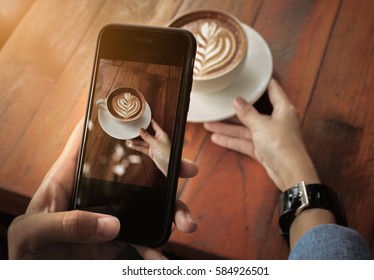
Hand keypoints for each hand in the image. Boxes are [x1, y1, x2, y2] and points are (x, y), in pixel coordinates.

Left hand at [8, 120, 197, 258]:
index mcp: (70, 177)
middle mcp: (96, 189)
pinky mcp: (117, 235)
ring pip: (148, 204)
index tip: (137, 113)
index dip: (109, 120)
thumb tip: (112, 224)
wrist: (41, 276)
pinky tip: (160, 254)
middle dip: (164, 169)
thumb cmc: (26, 249)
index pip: (88, 139)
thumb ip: (67, 224)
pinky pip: (143, 237)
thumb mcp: (34, 233)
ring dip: (170, 212)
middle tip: (187, 169)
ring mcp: (110, 212)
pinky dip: (155, 246)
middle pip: (134, 169)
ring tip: (185, 223)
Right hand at [127, 119, 197, 177]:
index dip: (149, 121)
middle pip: (147, 134)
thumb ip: (147, 137)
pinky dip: (137, 147)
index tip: (144, 117)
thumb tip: (140, 130)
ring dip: (136, 142)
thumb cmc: (167, 154)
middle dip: (139, 133)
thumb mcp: (156, 144)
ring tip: (128, 140)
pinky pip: (143, 149)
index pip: (154, 126)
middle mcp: (158, 140)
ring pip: (143, 142)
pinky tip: (131, 145)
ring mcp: (154, 146)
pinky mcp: (152, 153)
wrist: (170, 166)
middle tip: (131, 129)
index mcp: (161, 135)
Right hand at [204, 79, 319, 190]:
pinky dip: (233, 141)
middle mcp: (277, 122)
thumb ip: (247, 113)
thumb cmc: (281, 144)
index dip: (265, 83)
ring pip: (246, 130)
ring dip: (229, 128)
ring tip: (209, 125)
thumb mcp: (261, 125)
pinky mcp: (263, 150)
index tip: (255, 77)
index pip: (274, 91)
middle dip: (235, 112)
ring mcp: (269, 137)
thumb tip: (237, 101)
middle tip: (219, 107)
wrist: (290, 172)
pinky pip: (245, 143)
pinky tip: (217, 138)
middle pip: (253, 113)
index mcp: (283, 110)